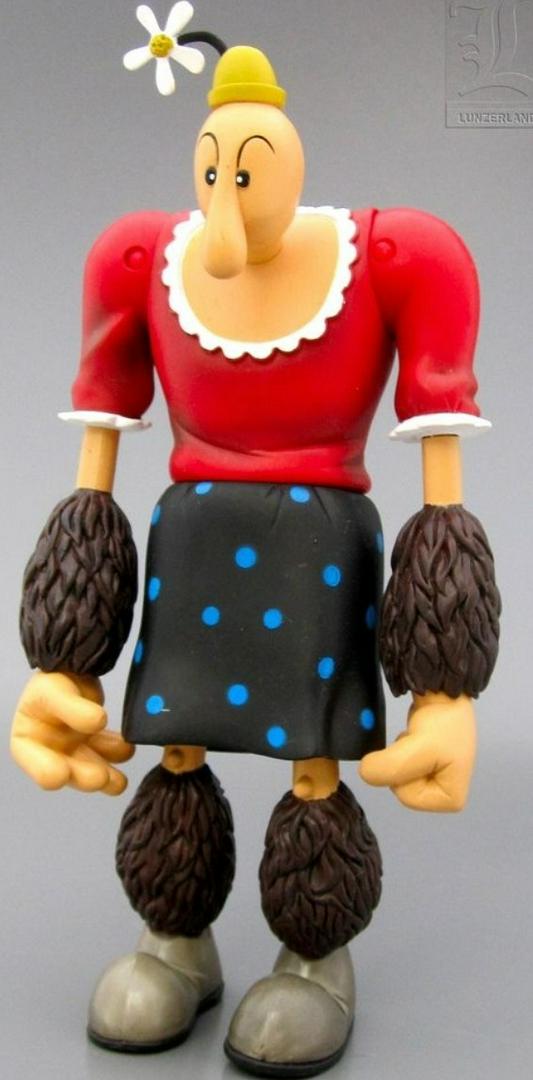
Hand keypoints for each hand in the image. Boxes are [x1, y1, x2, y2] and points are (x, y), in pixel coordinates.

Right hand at [11, 671, 134, 795]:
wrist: (71, 669)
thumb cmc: (52, 682)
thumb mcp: (54, 691)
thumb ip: (72, 707)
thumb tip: (97, 722)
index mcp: (27, 742)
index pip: (35, 762)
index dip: (46, 770)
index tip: (62, 772)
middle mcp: (50, 752)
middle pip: (67, 770)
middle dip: (84, 776)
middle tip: (101, 777)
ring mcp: (74, 751)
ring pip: (90, 767)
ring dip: (106, 774)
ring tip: (119, 780)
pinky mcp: (94, 745)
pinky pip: (108, 753)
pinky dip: (118, 753)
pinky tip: (127, 750)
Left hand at [359, 693, 475, 811]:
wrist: (444, 694)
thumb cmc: (440, 725)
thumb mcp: (415, 749)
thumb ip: (388, 767)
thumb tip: (365, 771)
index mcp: (452, 800)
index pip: (407, 798)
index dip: (404, 773)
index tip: (420, 751)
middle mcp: (446, 794)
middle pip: (401, 789)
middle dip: (401, 763)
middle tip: (416, 744)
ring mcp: (436, 779)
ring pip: (398, 776)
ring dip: (400, 755)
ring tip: (417, 739)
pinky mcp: (426, 765)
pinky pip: (400, 765)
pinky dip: (401, 749)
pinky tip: (414, 738)